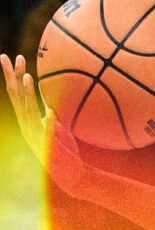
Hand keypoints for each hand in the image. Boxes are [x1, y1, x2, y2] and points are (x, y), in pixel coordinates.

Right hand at [2, 54, 87, 194]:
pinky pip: (48, 134)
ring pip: (28, 114)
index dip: (12, 76)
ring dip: (27, 95)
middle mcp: (28, 126)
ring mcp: (36, 137)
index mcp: (27, 120)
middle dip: (12, 78)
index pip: (16, 94)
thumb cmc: (62, 148)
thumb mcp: (55, 124)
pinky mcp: (48, 148)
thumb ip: (50, 110)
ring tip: (27, 77)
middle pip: (16, 99)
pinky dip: (48, 124)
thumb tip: (52, 97)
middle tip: (11, 58)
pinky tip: (51, 115)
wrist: (70, 173)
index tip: (10, 57)